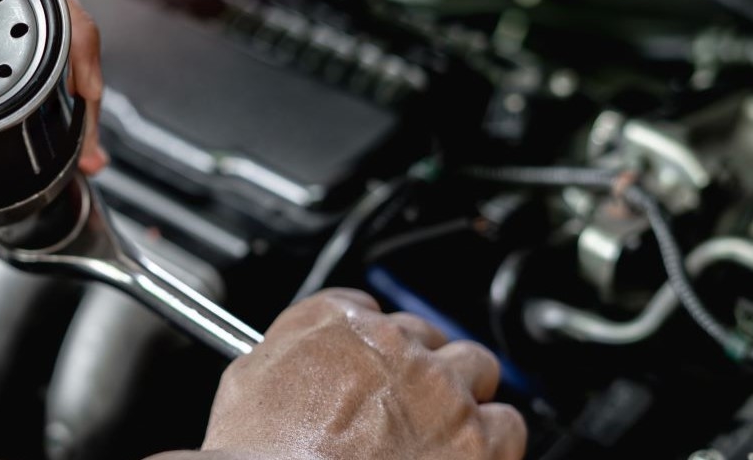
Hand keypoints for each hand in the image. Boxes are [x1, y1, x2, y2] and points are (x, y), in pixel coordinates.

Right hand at [180, 289, 526, 459]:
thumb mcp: (243, 384)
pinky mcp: (478, 441)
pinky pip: (508, 424)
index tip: (365, 361)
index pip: (364, 307)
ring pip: (476, 368)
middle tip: (401, 399)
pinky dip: (493, 438)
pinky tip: (468, 452)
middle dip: (416, 364)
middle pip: (425, 334)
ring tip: (442, 424)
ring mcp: (441, 392)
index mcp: (335, 323)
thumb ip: (279, 353)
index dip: (367, 341)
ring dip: (462, 392)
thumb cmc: (260, 453)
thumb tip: (288, 355)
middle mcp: (395, 345)